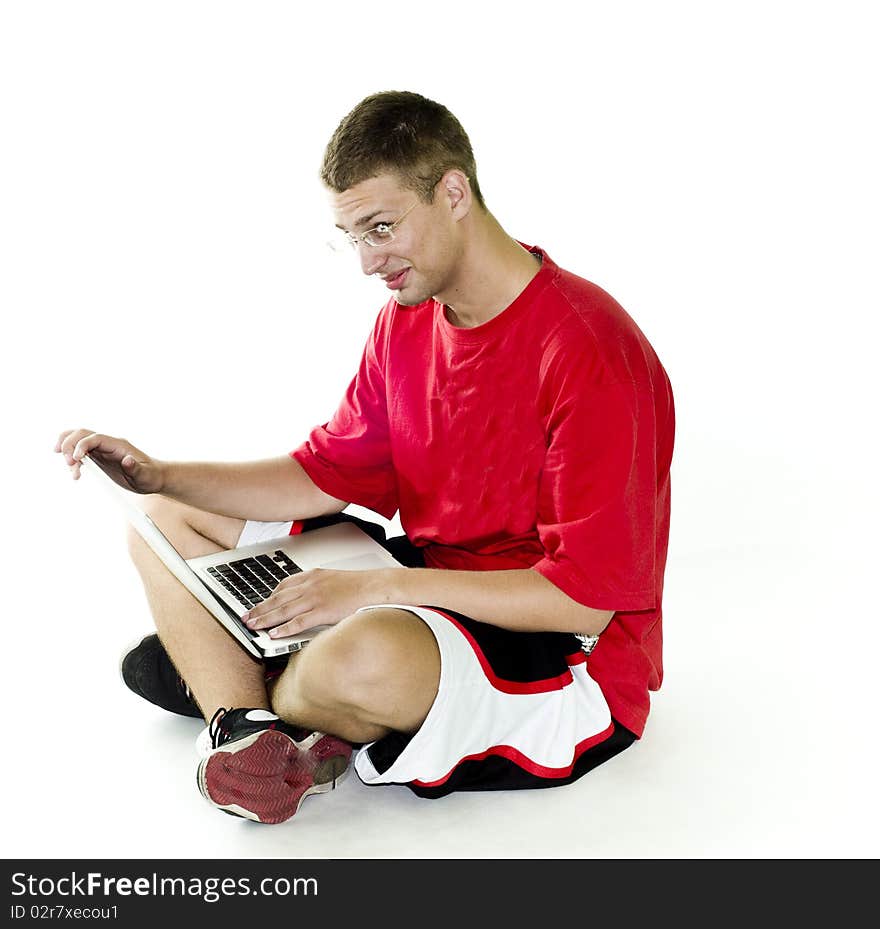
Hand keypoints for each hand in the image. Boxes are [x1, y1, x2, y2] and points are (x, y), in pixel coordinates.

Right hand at [55, 428, 164, 493]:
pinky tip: (75, 472)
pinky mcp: (99, 458)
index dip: (82, 445)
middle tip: (68, 463)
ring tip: (70, 468)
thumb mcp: (146, 475)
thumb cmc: (151, 476)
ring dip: (67, 450)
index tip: (75, 459)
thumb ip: (136, 468)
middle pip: (82, 434)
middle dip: (69, 444)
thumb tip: (127, 461)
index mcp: (119, 444)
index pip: (95, 437)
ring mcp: (103, 450)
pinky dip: (73, 459)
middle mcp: (109, 444)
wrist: (155, 478)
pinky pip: (81, 453)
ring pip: (78, 441)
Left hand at [243, 568, 395, 637]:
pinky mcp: (323, 611)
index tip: (259, 604)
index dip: (268, 596)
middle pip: (278, 598)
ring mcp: (316, 598)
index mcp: (314, 575)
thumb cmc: (361, 586)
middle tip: (246, 617)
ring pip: (283, 610)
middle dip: (260, 608)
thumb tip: (310, 600)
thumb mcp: (335, 580)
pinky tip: (274, 635)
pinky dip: (284, 629)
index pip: (283, 586)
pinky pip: (298, 622)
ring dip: (265, 619)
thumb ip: (320, 588)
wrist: (377, 587)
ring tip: (252, 626)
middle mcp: (311, 585)